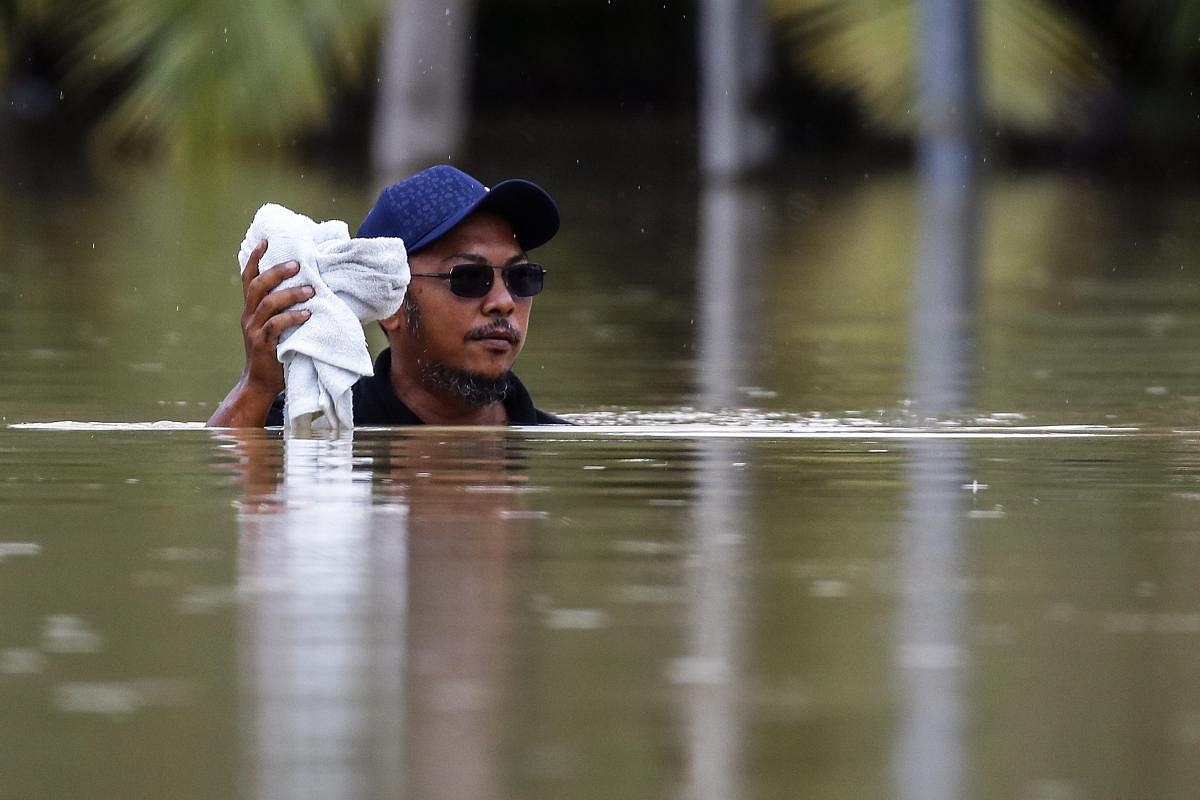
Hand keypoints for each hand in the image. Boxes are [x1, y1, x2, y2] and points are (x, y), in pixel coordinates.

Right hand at [206, 240, 311, 426]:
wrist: (261, 384)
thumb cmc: (275, 352)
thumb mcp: (275, 327)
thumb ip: (283, 310)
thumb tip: (309, 288)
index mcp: (251, 309)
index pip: (248, 278)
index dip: (255, 259)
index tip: (266, 241)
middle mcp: (249, 316)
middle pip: (257, 286)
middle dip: (276, 272)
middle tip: (297, 264)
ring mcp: (254, 330)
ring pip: (268, 304)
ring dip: (290, 294)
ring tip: (310, 290)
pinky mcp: (263, 345)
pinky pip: (276, 326)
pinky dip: (292, 318)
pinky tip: (307, 315)